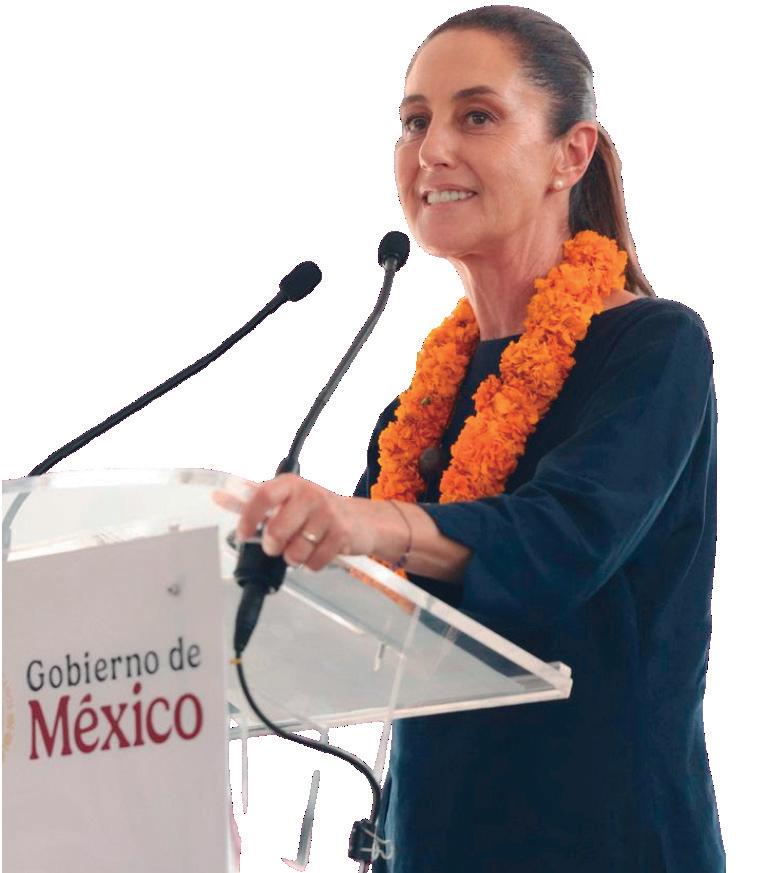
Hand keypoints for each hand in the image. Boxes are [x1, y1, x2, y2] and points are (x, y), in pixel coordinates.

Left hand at [213, 473, 380, 571]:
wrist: (363, 520)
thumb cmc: (318, 511)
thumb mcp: (287, 500)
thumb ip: (254, 501)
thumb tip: (220, 496)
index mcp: (291, 484)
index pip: (263, 495)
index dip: (248, 517)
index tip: (243, 532)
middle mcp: (310, 495)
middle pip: (277, 530)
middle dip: (273, 545)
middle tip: (277, 545)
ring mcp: (328, 514)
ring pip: (295, 551)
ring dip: (295, 557)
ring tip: (303, 547)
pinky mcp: (342, 534)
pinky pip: (314, 562)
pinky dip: (313, 564)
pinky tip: (318, 551)